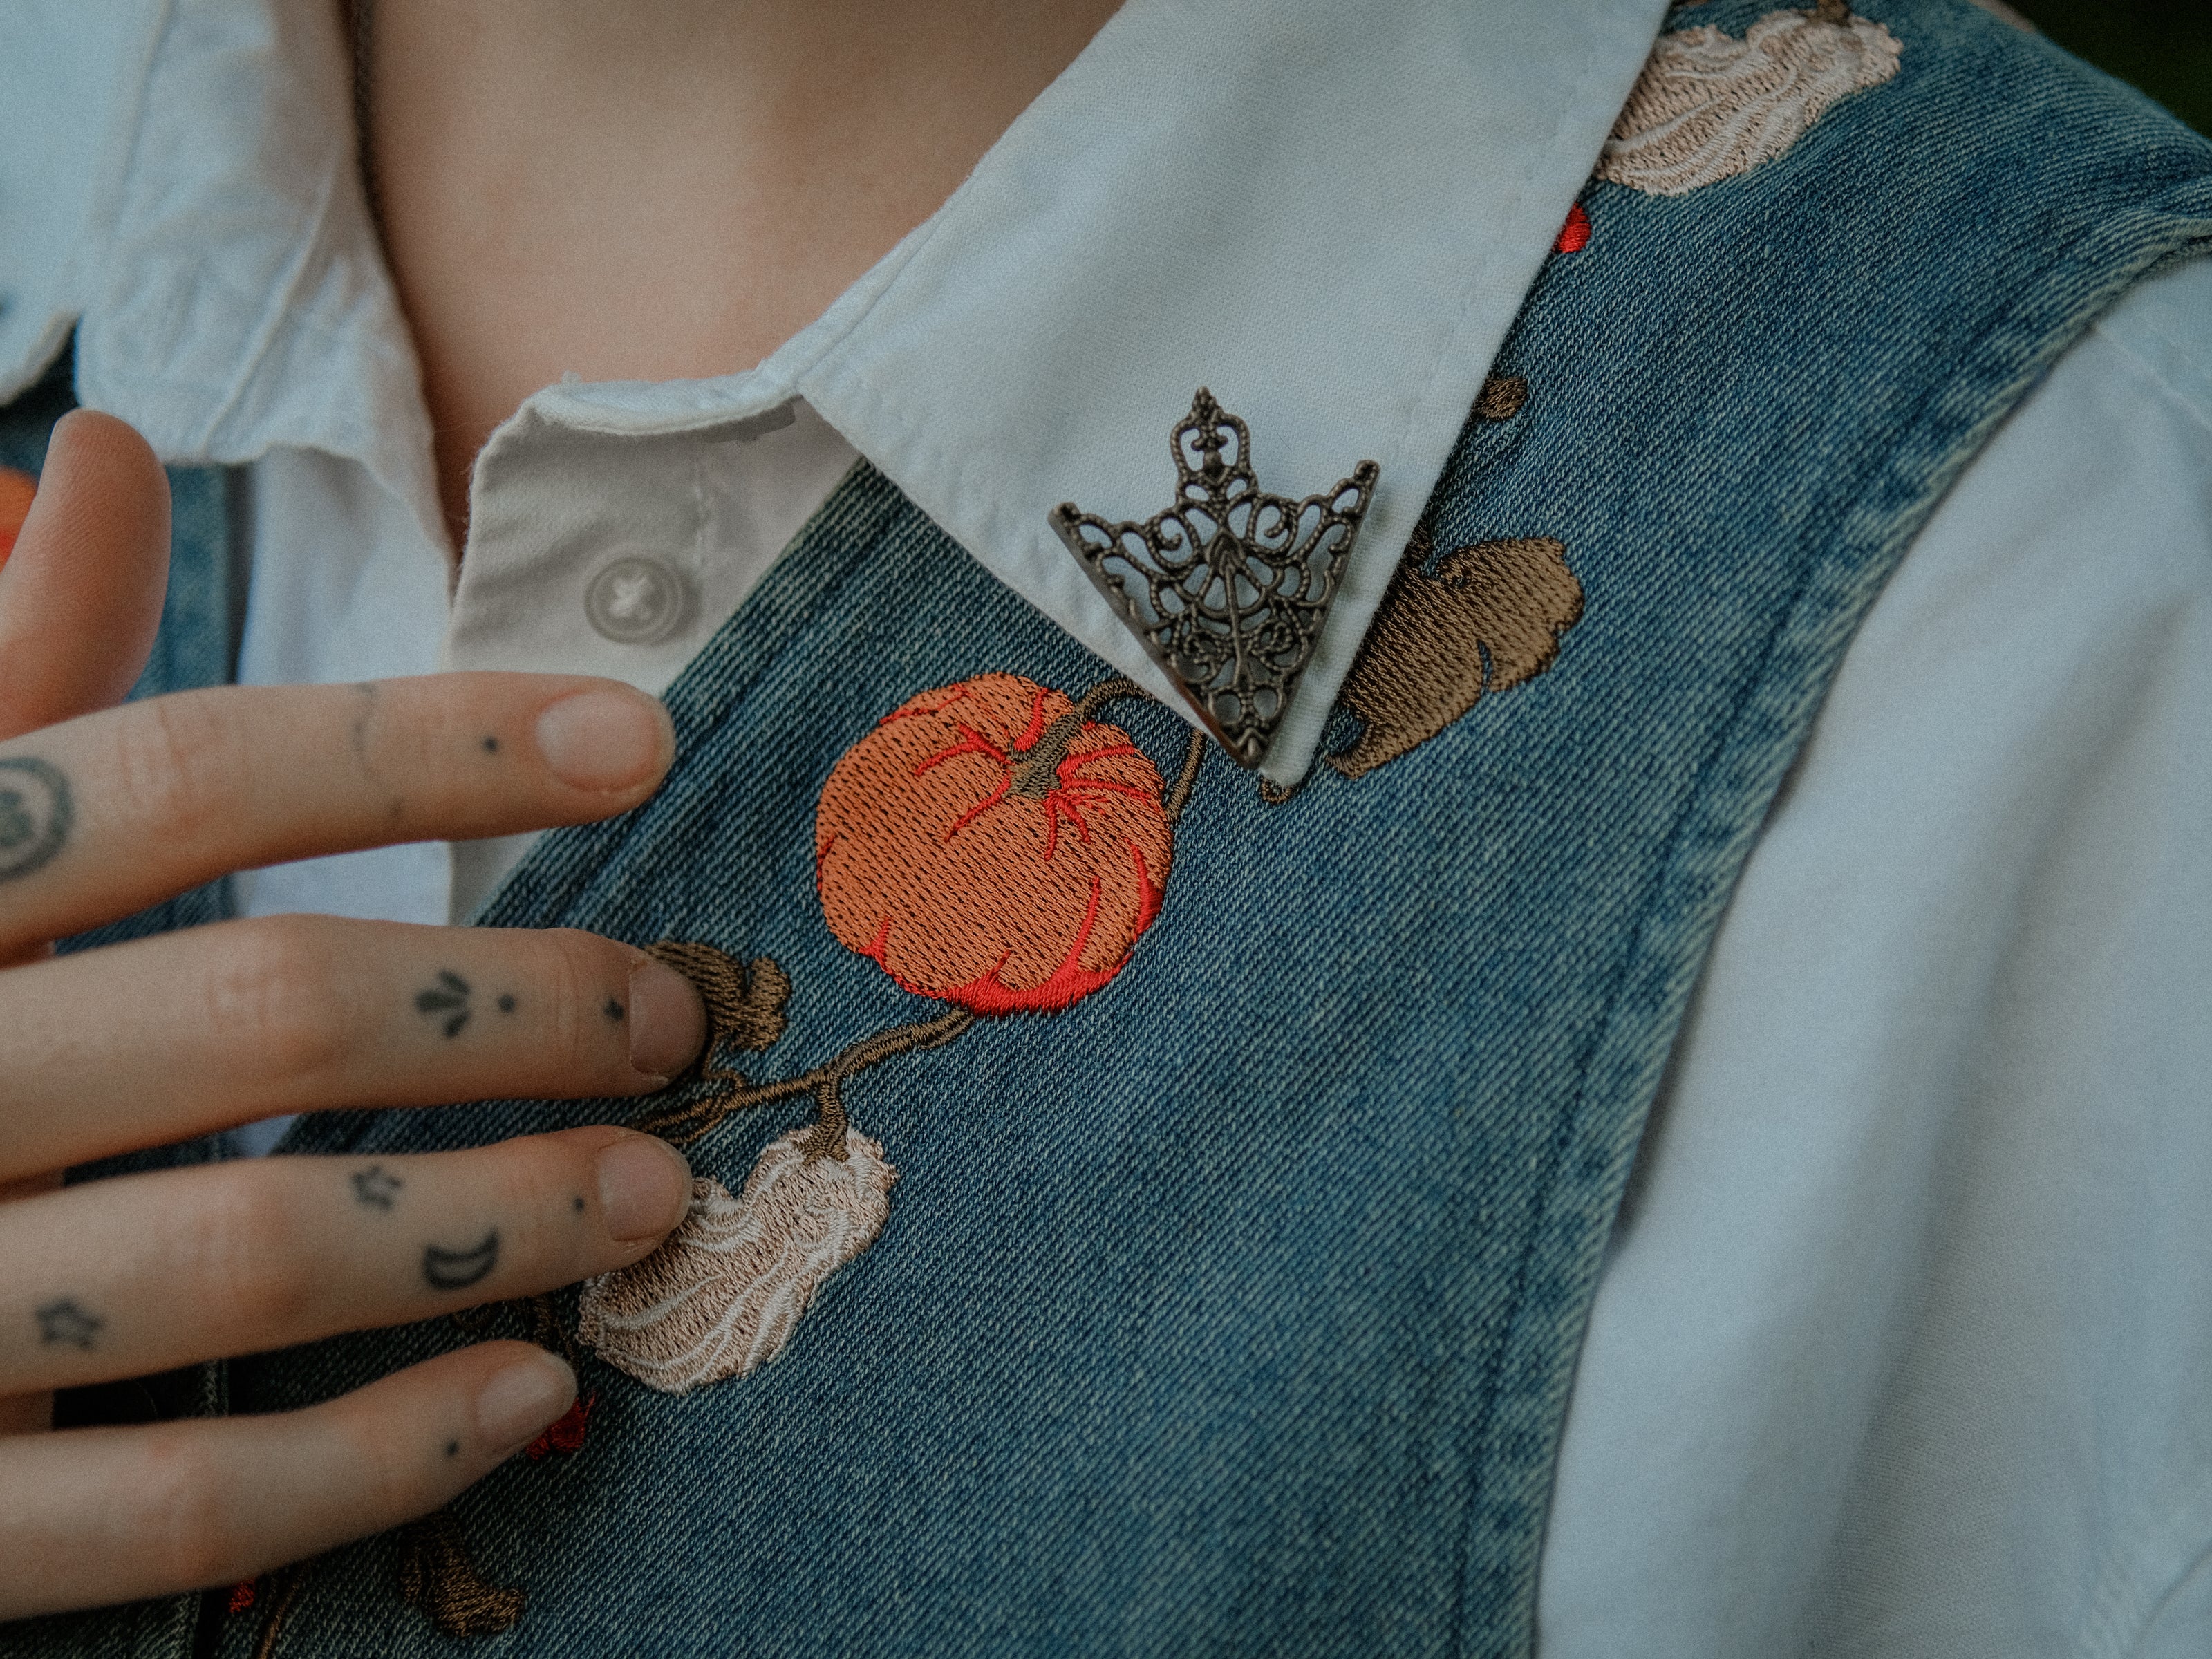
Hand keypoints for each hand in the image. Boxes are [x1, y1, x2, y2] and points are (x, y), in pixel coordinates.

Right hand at [0, 412, 705, 1619]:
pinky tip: (531, 1397)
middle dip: (514, 1008)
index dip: (430, 743)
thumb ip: (4, 676)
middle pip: (265, 1011)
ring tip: (655, 1187)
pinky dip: (374, 1458)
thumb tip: (110, 455)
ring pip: (252, 1254)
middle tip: (670, 1013)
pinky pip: (174, 1507)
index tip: (638, 735)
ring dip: (496, 1222)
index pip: (187, 773)